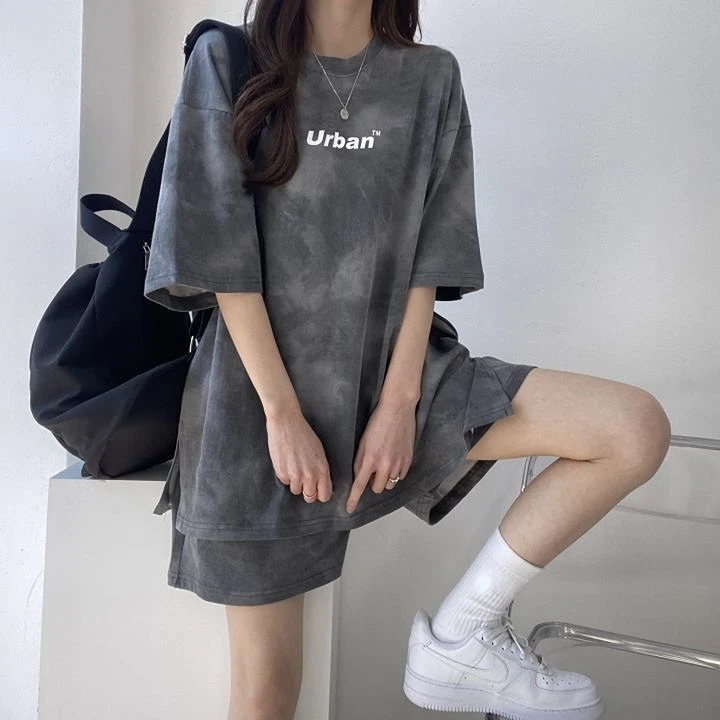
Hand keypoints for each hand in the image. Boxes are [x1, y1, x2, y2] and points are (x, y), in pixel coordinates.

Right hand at [266, 407, 332, 502]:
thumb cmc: (304, 434)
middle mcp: (309, 475)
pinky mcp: (281, 473)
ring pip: (296, 490)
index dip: (321, 494)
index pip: (324, 495)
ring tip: (295, 468)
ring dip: (296, 483)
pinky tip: (286, 463)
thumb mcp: (319, 452)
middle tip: (305, 481)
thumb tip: (321, 484)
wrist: (286, 423)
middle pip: (310, 497)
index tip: (318, 490)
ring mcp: (294, 475)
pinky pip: (285, 482)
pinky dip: (285, 476)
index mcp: (322, 469)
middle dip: (308, 491)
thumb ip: (321, 469)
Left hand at [347, 395, 416, 513]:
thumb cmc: (378, 422)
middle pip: (376, 488)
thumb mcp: (363, 441)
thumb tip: (358, 476)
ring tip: (384, 462)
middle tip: (372, 469)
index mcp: (370, 459)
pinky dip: (395, 472)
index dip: (353, 499)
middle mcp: (385, 464)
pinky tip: (394, 458)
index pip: (360, 485)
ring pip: (389, 484)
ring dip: (384, 478)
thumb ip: (360, 461)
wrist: (398, 409)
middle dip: (373, 483)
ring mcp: (399, 464)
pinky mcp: (409, 461)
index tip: (349, 509)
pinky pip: (400, 476)